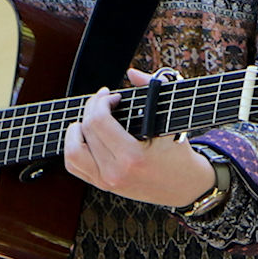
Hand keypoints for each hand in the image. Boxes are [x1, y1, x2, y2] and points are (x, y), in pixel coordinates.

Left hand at [62, 69, 215, 206]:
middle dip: (92, 108)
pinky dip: (73, 147)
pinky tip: (86, 136)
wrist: (184, 186)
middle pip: (86, 130)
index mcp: (132, 156)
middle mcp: (115, 171)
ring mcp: (107, 181)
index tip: (113, 96)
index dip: (101, 102)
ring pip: (72, 150)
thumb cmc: (179, 152)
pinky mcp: (103, 185)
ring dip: (76, 129)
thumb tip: (131, 73)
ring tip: (89, 119)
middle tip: (104, 101)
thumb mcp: (170, 119)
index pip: (99, 121)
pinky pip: (74, 165)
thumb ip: (153, 89)